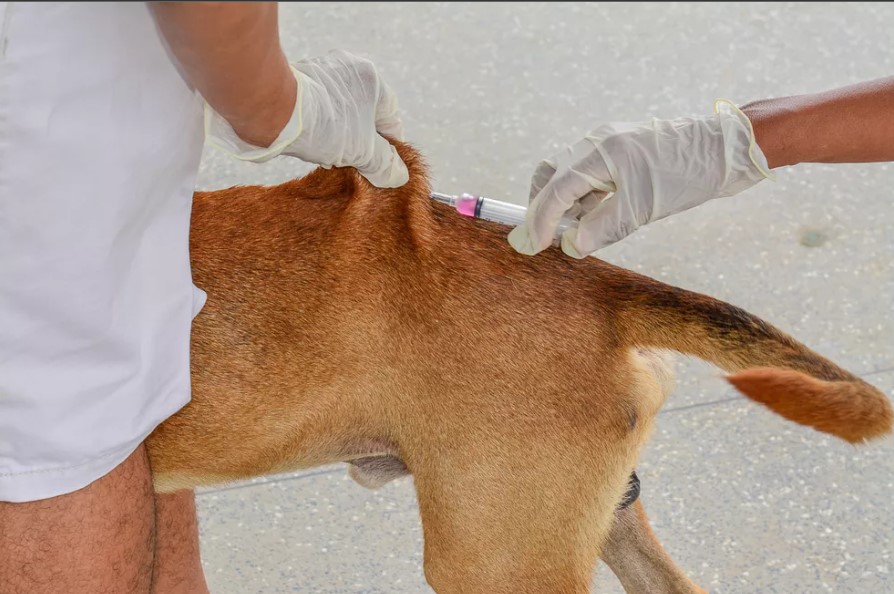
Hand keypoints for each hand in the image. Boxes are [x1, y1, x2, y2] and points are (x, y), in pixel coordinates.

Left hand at [206, 50, 408, 187]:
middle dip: (362, 141)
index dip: (389, 147)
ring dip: (340, 135)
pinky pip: (320, 108)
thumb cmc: (323, 125)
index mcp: (373, 80)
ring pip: (341, 112)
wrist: (270, 110)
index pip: (391, 119)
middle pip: (365, 115)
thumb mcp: (362, 152)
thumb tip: (398, 175)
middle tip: (355, 164)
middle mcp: (349, 69)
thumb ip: (384, 163)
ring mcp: (322, 72)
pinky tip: (312, 144)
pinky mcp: (299, 80)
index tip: (382, 166)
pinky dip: (319, 127)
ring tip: (331, 157)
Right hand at [508, 100, 773, 257]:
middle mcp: (598, 142)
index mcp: (602, 152)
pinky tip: (589, 217)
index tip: (531, 246)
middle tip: (541, 239)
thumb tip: (570, 245)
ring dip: (563, 204)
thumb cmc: (687, 176)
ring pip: (568, 174)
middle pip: (552, 174)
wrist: (725, 150)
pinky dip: (581, 197)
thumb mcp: (643, 209)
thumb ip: (602, 227)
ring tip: (570, 232)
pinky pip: (588, 174)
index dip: (540, 220)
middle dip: (542, 207)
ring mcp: (608, 143)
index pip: (557, 188)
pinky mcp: (620, 150)